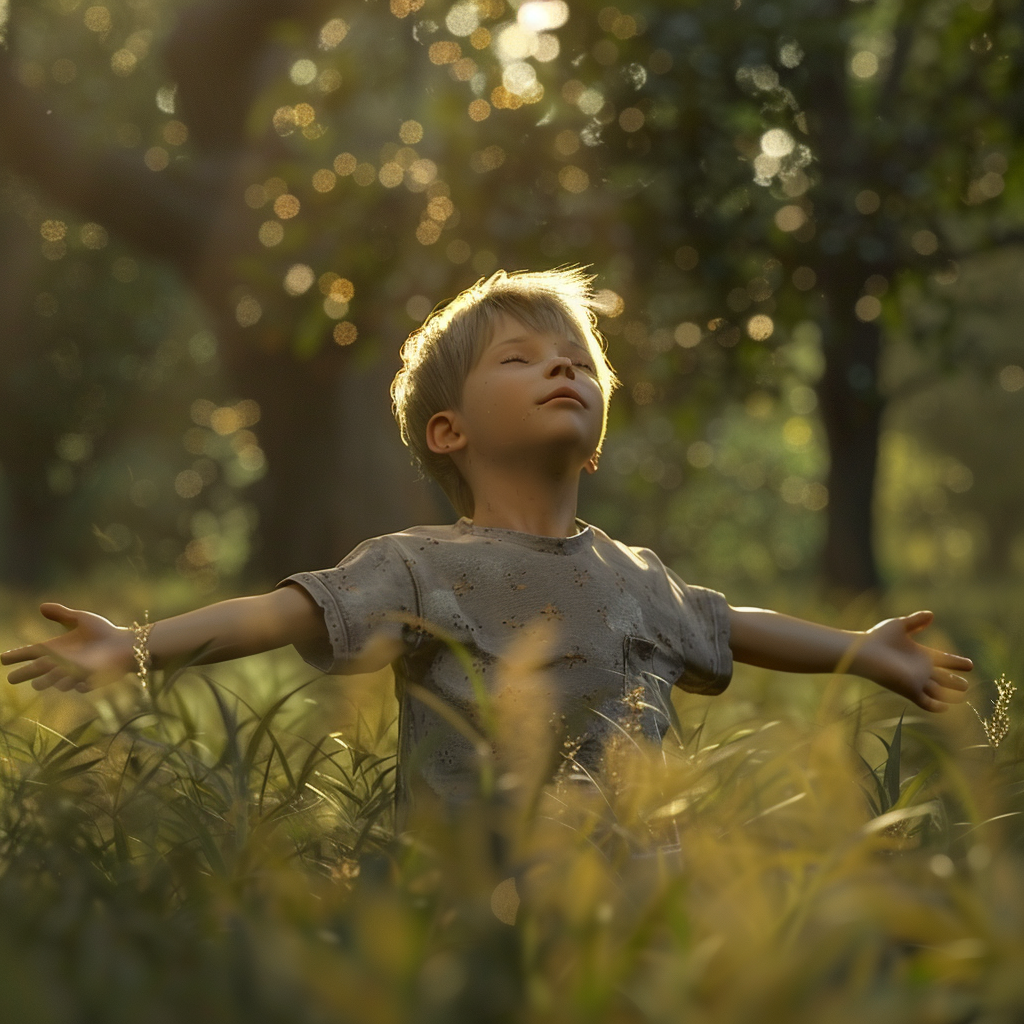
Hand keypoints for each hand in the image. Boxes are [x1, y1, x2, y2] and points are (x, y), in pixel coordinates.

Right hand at [1, 603, 134, 691]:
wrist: (125, 644)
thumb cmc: (104, 632)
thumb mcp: (81, 619)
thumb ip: (62, 614)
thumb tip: (41, 606)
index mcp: (57, 649)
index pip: (32, 653)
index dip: (17, 655)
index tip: (2, 658)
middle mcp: (62, 663)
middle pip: (38, 671)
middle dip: (25, 674)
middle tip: (12, 678)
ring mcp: (75, 674)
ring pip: (55, 681)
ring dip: (51, 680)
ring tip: (47, 678)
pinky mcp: (89, 680)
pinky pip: (80, 686)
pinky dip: (79, 684)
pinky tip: (80, 682)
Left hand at [856, 610, 971, 712]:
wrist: (865, 651)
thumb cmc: (879, 637)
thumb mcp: (900, 625)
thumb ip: (916, 621)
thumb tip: (931, 615)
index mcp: (919, 655)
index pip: (943, 660)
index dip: (956, 662)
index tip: (970, 665)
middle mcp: (919, 669)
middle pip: (942, 678)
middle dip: (954, 682)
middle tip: (966, 685)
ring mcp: (916, 680)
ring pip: (937, 690)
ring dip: (950, 694)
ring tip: (962, 697)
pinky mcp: (910, 690)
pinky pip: (926, 702)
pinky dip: (935, 706)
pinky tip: (946, 707)